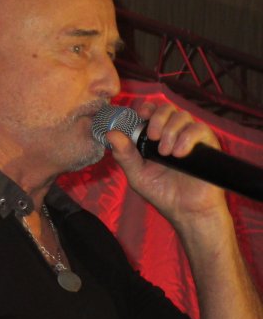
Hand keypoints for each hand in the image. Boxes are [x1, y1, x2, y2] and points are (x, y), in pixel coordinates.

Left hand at [106, 102, 226, 225]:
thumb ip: (124, 155)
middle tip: (153, 137)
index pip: (151, 110)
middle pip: (166, 108)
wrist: (186, 210)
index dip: (146, 108)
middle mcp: (172, 132)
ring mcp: (190, 137)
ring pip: (182, 116)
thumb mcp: (137, 174)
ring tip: (166, 153)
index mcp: (154, 136)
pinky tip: (179, 153)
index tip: (141, 116)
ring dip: (171, 130)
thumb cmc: (161, 192)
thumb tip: (111, 134)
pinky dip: (187, 137)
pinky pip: (199, 128)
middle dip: (157, 119)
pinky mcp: (207, 144)